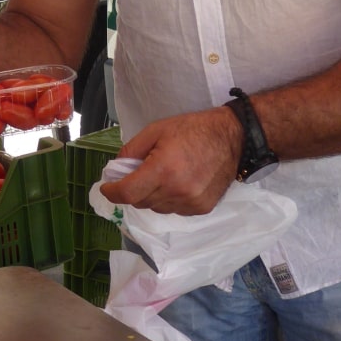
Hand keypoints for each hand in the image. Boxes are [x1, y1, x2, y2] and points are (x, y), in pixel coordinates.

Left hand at [97, 107, 242, 216]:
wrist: (233, 137)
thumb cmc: (193, 129)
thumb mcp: (157, 130)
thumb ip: (131, 150)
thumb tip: (116, 170)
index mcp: (163, 169)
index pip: (127, 193)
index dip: (111, 192)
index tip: (107, 187)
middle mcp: (176, 190)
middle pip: (140, 202)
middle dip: (134, 189)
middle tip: (140, 174)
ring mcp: (190, 202)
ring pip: (156, 208)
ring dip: (153, 196)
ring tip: (165, 177)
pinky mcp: (201, 208)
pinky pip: (174, 210)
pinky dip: (170, 200)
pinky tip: (180, 183)